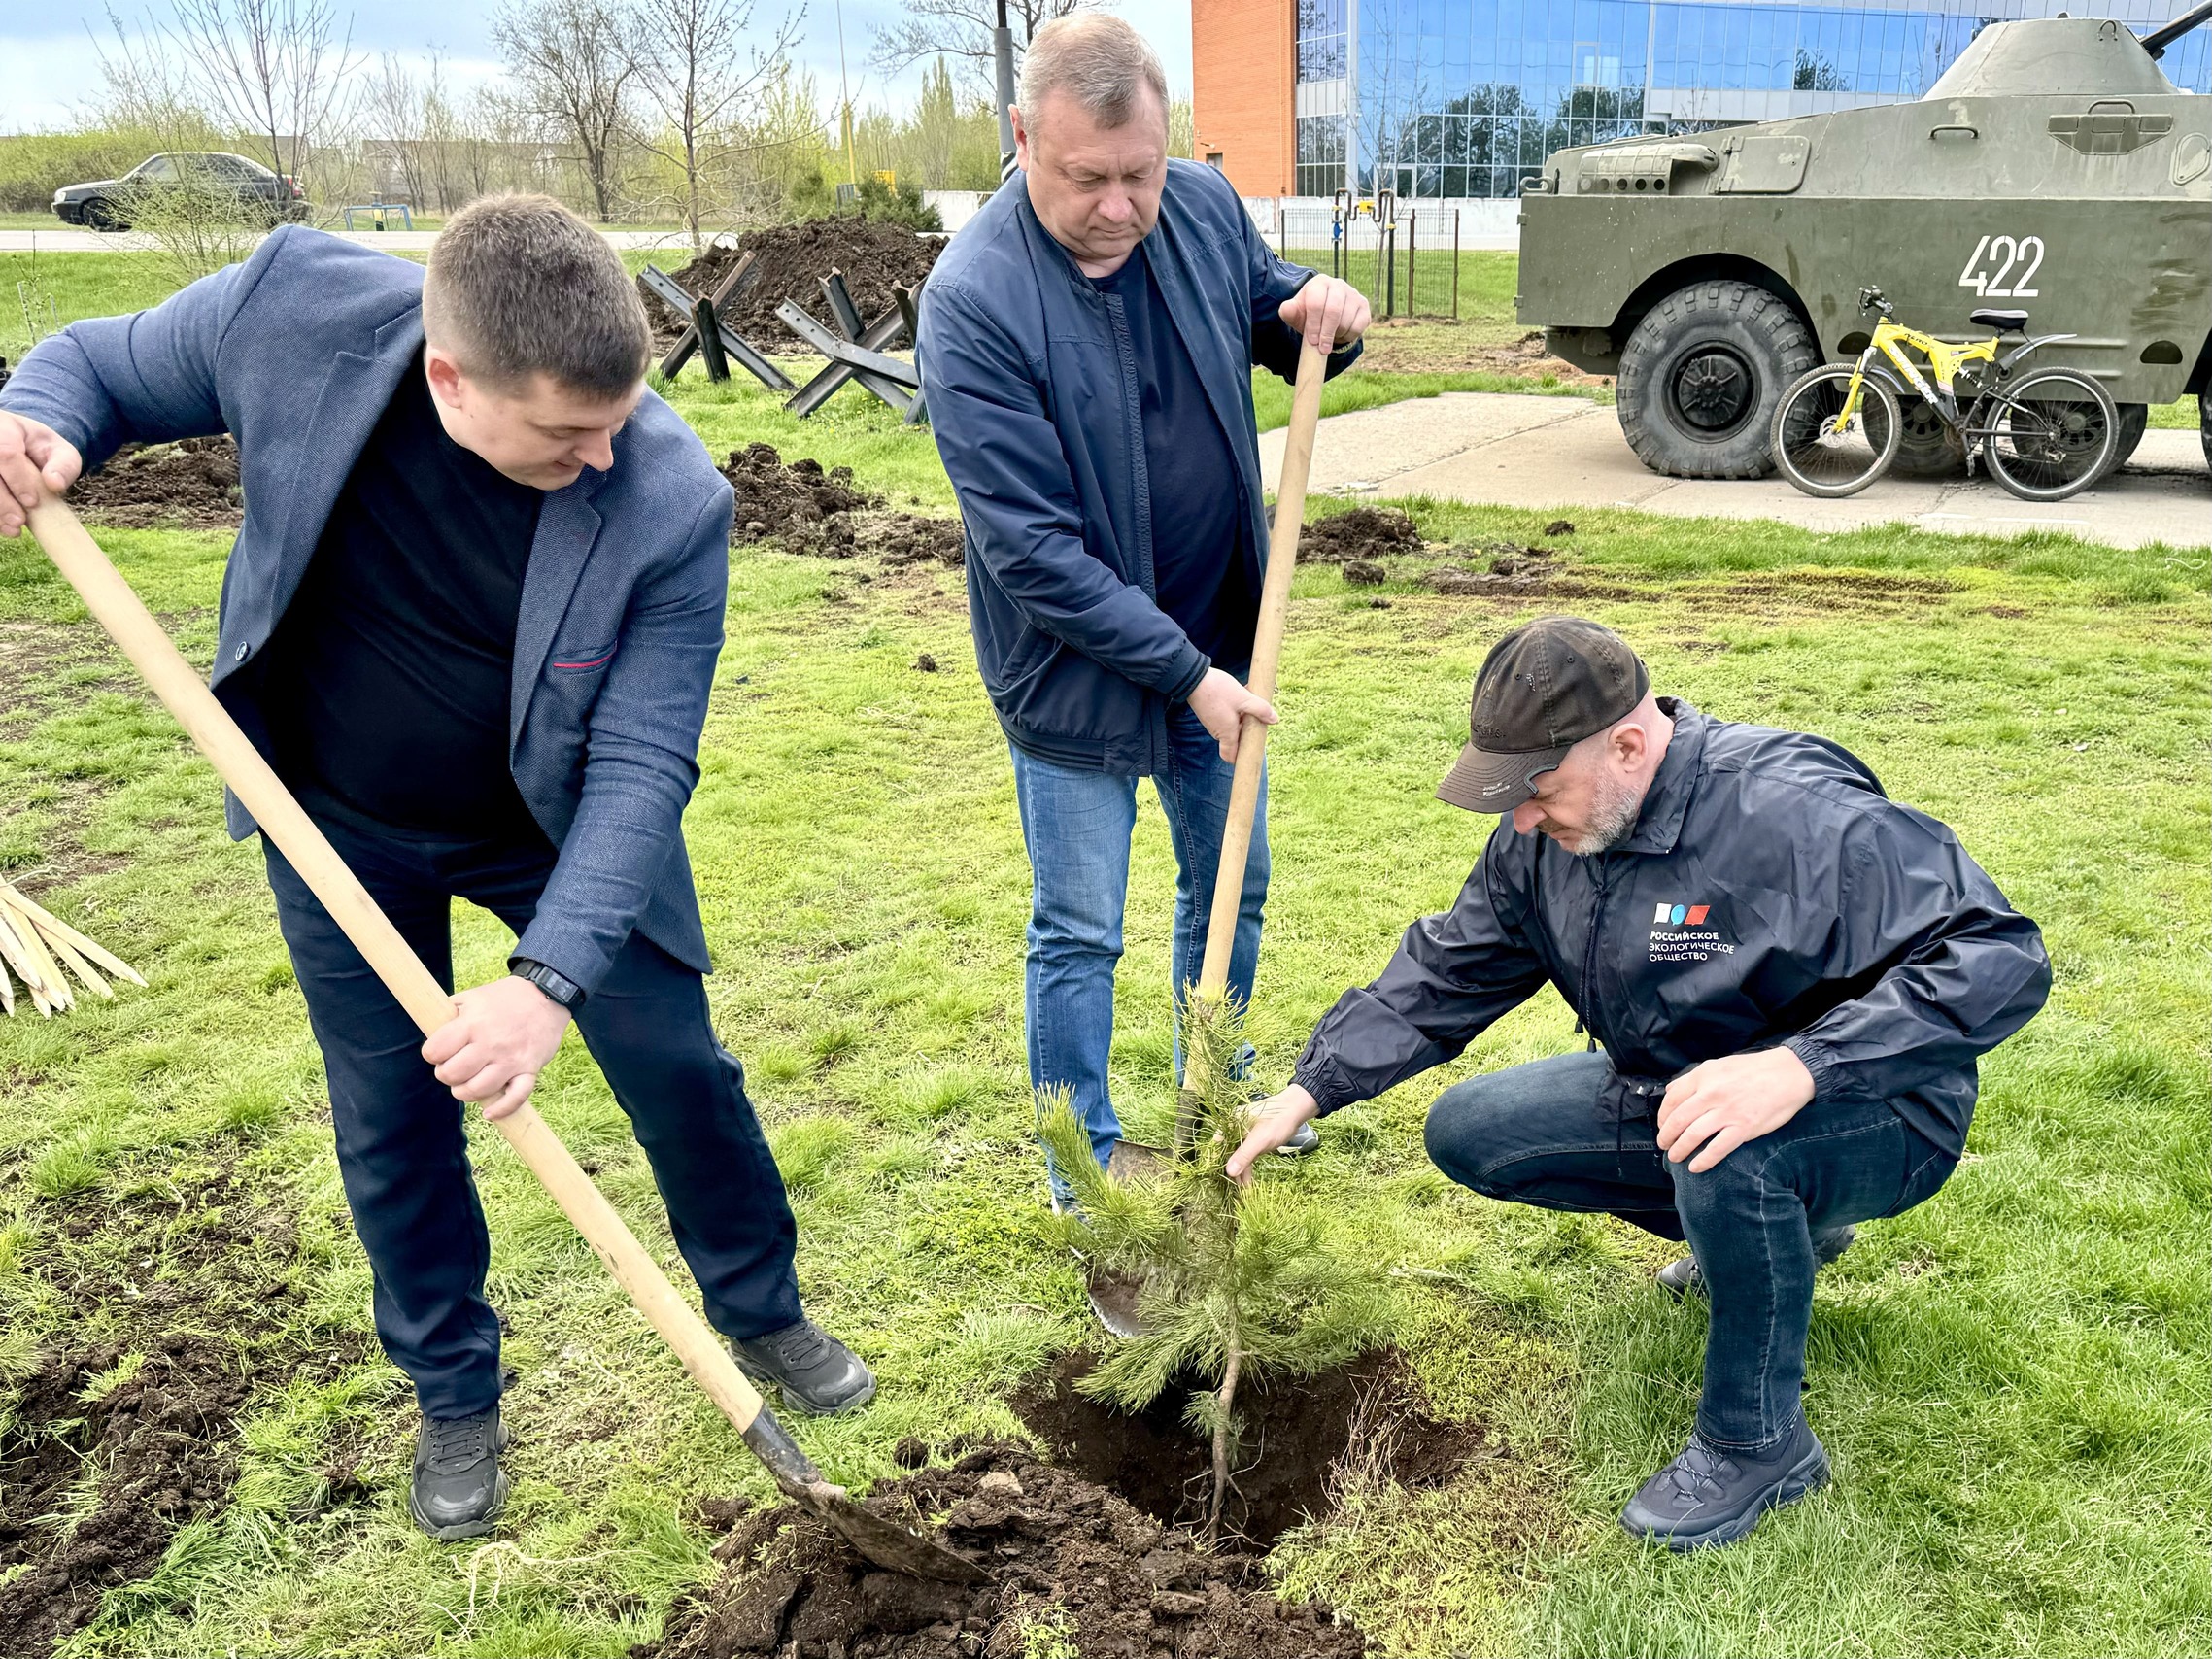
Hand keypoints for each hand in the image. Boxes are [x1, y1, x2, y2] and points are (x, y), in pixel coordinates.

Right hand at [0, 412, 82, 538]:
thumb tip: (55, 484)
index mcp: (3, 428)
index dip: (18, 480)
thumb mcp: (59, 450)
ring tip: (13, 529)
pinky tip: (5, 528)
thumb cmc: (40, 448)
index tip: (33, 502)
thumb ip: (63, 464)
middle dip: (3, 500)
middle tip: (20, 521)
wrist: (19, 443)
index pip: (6, 453)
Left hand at [421, 975, 573, 1120]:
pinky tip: (489, 1112)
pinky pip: (515, 1098)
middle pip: (453, 1074)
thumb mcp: (473, 996)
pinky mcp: (529, 1070)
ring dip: (465, 1091)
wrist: (548, 996)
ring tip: (466, 1083)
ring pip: (477, 1090)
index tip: (438, 1051)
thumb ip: (450, 1013)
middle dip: (446, 1074)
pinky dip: (501, 1109)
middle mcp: (490, 1043)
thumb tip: (430, 1029)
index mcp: (472, 1023)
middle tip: (453, 1067)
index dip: (432, 1053)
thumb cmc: (506, 997)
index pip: (436, 1051)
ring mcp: (511, 1059)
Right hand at [1188, 666, 1276, 763]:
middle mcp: (1218, 731)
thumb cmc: (1218, 690)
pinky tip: (1242, 694)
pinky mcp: (1211, 712)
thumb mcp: (1243, 699)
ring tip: (1250, 699)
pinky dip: (1236, 709)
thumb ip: (1260, 710)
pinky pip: (1227, 716)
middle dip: (1248, 730)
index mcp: (1226, 733)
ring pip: (1233, 725)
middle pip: (1236, 740)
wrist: (1193, 677)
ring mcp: (1213, 722)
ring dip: (1243, 716)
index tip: (1253, 748)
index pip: (1231, 757)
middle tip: (1258, 716)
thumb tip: (1275, 719)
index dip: (1242, 757)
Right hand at [1225, 1084, 1318, 1183]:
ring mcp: (1244, 1135)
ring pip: (1237, 1157)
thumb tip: (1229, 1172)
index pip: (1217, 1145)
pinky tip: (1248, 1183)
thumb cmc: (1278, 1121)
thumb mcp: (1261, 1140)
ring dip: (1239, 1172)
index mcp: (1230, 1123)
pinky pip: (1247, 1157)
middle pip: (1226, 1152)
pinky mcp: (1254, 1141)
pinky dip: (1247, 1168)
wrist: (1297, 1110)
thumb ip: (1244, 1155)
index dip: (1216, 1161)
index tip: (1216, 1178)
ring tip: (1241, 1190)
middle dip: (1229, 1170)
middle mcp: (1233, 1129)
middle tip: (1231, 1189)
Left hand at [1278, 275, 1370, 353]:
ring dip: (1337, 335)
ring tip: (1330, 337)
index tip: (1312, 341)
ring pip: (1346, 320)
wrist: (1327, 317)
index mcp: (1319, 283)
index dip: (1313, 325)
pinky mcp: (1364, 305)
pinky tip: (1341, 334)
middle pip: (1333, 311)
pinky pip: (1358, 325)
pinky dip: (1349, 336)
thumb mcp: (1296, 314)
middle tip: (1322, 348)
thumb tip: (1287, 308)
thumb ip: (1289, 311)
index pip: (1316, 303)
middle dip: (1326, 333)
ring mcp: (1353, 293)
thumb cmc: (1309, 315)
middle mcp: (1338, 284)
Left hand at [1655, 1048, 1816, 1173]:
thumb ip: (1694, 1078)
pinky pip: (1717, 1149)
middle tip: (1664, 1145)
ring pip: (1693, 1135)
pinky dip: (1703, 1160)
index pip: (1672, 1099)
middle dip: (1666, 1136)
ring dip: (1680, 1149)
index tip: (1662, 1125)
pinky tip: (1696, 1167)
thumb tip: (1671, 1090)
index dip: (1663, 1115)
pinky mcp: (1744, 1128)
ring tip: (1675, 1157)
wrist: (1789, 1074)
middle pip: (1678, 1120)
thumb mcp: (1719, 1064)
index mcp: (1703, 1076)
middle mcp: (1711, 1094)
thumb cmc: (1754, 1069)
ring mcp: (1727, 1112)